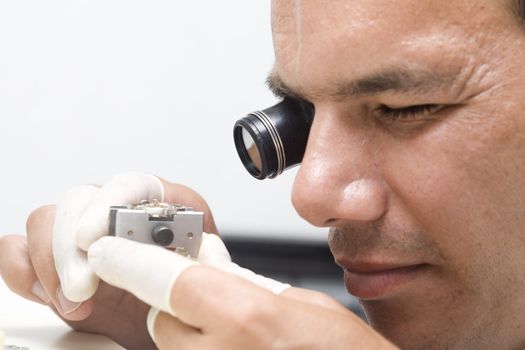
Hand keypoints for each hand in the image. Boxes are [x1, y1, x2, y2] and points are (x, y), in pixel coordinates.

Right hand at [0, 172, 217, 348]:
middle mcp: (117, 211)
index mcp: (160, 204)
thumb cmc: (186, 292)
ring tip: (75, 303)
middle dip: (72, 246)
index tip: (93, 238)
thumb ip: (183, 263)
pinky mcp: (58, 260)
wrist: (173, 318)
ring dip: (51, 264)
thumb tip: (165, 263)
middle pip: (79, 200)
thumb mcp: (198, 276)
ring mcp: (85, 233)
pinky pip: (21, 250)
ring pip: (46, 221)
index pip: (130, 184)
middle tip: (82, 288)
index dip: (108, 203)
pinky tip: (51, 296)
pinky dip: (25, 272)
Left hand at [88, 236, 398, 349]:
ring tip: (229, 324)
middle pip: (161, 316)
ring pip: (170, 344)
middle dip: (175, 298)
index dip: (130, 260)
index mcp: (247, 319)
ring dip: (187, 327)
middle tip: (205, 288)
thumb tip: (208, 261)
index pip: (167, 280)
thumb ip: (243, 281)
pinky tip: (233, 343)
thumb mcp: (299, 303)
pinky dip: (200, 346)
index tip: (107, 250)